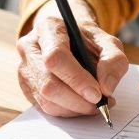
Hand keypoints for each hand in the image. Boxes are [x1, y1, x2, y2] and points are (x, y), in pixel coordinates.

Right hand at [16, 0, 128, 116]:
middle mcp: (30, 47)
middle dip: (77, 100)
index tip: (97, 94)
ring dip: (74, 108)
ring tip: (93, 104)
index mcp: (48, 28)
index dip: (76, 79)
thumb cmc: (88, 41)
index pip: (55, 57)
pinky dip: (67, 111)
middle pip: (48, 83)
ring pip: (46, 99)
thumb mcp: (108, 43)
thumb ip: (113, 61)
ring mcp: (25, 68)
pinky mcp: (26, 86)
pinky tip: (80, 104)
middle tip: (99, 105)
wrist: (71, 40)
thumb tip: (106, 88)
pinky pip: (44, 107)